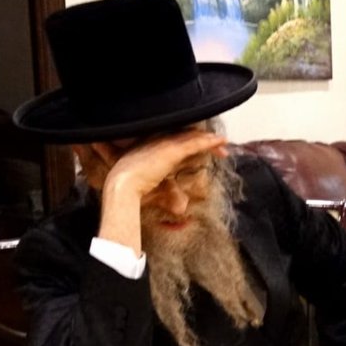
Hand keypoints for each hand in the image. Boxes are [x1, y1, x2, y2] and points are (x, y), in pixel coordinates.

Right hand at [91, 128, 226, 254]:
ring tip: (223, 143)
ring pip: (192, 138)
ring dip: (209, 141)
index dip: (192, 146)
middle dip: (203, 142)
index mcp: (152, 149)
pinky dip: (208, 141)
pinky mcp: (171, 150)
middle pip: (186, 138)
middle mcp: (158, 143)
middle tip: (220, 149)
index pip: (177, 144)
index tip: (205, 152)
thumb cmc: (134, 192)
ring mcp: (164, 144)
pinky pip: (194, 143)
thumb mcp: (157, 192)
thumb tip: (183, 207)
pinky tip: (220, 140)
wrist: (122, 188)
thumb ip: (170, 195)